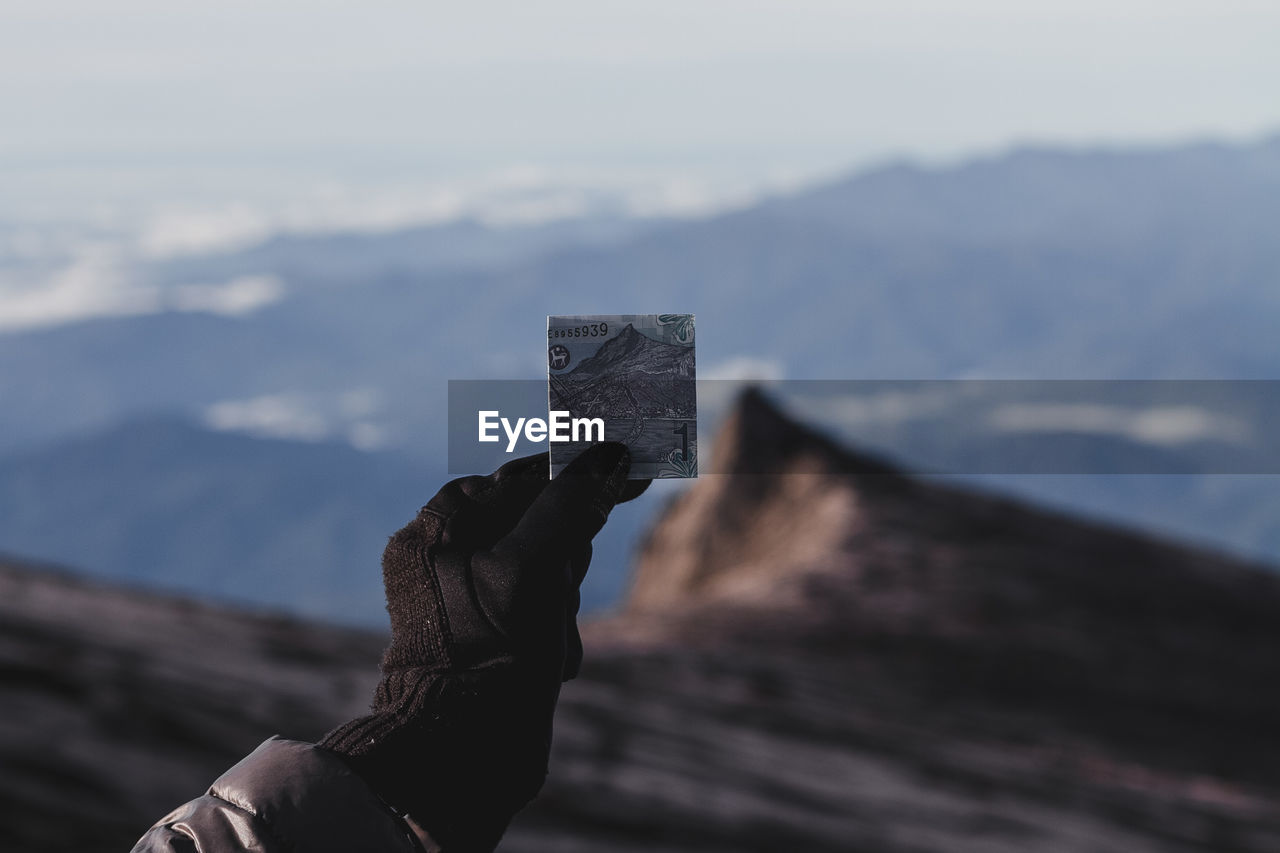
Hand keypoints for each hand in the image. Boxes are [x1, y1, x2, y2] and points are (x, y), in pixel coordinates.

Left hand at [321, 443, 646, 851]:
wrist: (464, 755)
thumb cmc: (490, 655)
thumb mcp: (533, 567)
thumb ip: (567, 503)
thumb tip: (606, 454)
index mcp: (441, 522)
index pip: (526, 477)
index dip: (580, 478)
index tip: (635, 472)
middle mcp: (450, 551)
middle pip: (545, 521)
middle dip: (567, 556)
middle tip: (554, 594)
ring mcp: (470, 593)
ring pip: (553, 568)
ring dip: (564, 601)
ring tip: (545, 639)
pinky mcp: (491, 632)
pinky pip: (545, 608)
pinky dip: (556, 630)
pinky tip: (547, 660)